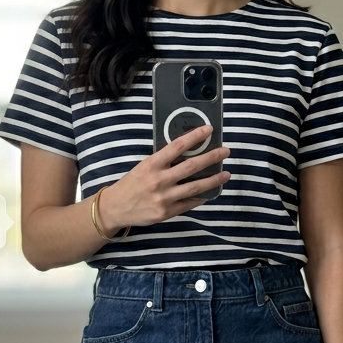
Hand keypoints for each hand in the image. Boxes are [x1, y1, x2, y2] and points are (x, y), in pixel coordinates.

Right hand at [100, 124, 229, 230]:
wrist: (116, 207)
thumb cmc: (131, 184)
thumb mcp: (143, 167)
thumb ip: (163, 161)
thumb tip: (188, 153)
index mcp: (152, 164)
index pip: (177, 146)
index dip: (195, 136)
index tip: (209, 130)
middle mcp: (159, 180)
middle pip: (192, 166)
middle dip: (212, 157)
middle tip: (225, 152)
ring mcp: (164, 198)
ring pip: (195, 187)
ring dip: (213, 180)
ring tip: (225, 174)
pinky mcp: (167, 212)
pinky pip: (189, 203)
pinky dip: (201, 197)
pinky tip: (210, 192)